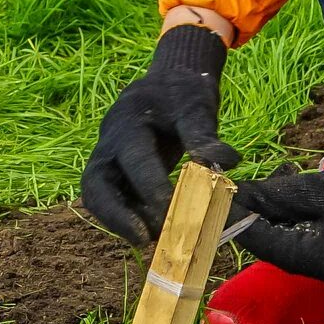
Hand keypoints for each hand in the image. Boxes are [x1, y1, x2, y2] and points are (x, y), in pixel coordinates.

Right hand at [79, 25, 236, 241]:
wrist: (167, 84)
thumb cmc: (182, 93)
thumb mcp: (196, 105)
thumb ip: (204, 134)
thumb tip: (227, 162)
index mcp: (128, 124)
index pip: (135, 161)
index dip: (152, 189)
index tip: (172, 212)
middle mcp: (109, 145)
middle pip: (96, 184)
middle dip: (117, 215)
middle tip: (146, 238)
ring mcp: (107, 160)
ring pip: (98, 196)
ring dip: (120, 221)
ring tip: (151, 239)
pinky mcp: (114, 175)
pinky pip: (111, 200)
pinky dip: (127, 219)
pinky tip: (153, 231)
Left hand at [230, 138, 323, 284]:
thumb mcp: (318, 188)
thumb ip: (275, 196)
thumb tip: (237, 196)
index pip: (268, 245)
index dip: (240, 221)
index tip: (217, 201)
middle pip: (275, 245)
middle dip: (252, 217)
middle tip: (228, 192)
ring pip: (288, 237)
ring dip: (270, 213)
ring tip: (254, 186)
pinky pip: (304, 233)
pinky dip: (290, 214)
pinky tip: (281, 189)